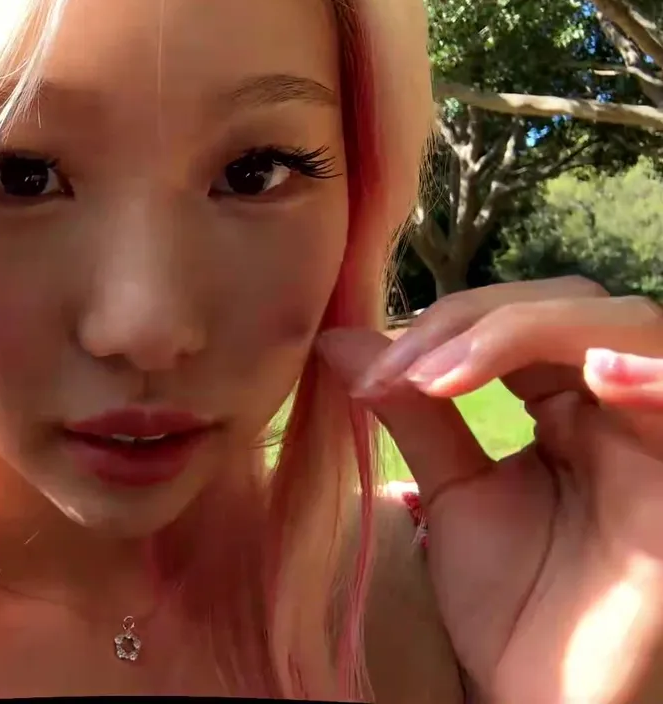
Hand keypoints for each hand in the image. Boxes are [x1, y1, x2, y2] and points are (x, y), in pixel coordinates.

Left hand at [316, 277, 662, 703]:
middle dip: (475, 322)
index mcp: (565, 404)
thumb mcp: (449, 492)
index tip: (369, 375)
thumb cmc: (510, 607)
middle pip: (571, 304)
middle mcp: (618, 409)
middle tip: (399, 376)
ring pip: (629, 327)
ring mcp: (655, 440)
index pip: (521, 313)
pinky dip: (646, 375)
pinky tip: (595, 376)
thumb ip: (411, 408)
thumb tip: (338, 336)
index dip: (447, 324)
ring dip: (529, 334)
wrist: (539, 697)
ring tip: (442, 377)